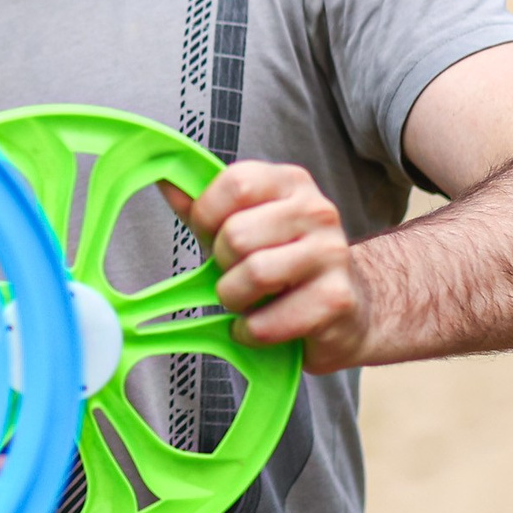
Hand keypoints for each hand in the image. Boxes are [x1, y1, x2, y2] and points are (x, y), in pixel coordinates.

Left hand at [161, 162, 369, 372]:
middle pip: (237, 235)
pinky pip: (266, 321)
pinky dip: (251, 332)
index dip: (208, 216)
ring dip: (235, 299)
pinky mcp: (336, 300)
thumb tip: (164, 180)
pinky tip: (259, 326)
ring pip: (253, 275)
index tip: (213, 236)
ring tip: (248, 301)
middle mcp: (317, 211)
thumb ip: (202, 207)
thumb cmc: (282, 263)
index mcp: (290, 183)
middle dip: (223, 264)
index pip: (235, 184)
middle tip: (237, 274)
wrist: (348, 308)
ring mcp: (332, 254)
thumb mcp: (241, 226)